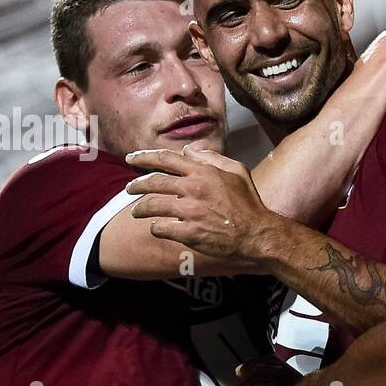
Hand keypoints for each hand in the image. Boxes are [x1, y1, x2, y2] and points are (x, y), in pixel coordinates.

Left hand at [124, 143, 279, 263]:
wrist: (257, 234)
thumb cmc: (249, 203)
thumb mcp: (237, 171)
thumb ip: (212, 158)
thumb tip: (190, 151)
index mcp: (203, 172)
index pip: (165, 159)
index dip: (143, 157)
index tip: (131, 159)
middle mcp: (193, 188)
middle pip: (153, 182)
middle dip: (135, 185)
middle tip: (128, 188)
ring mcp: (189, 211)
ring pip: (152, 206)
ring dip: (140, 208)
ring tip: (136, 212)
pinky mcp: (188, 233)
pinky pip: (161, 228)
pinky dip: (155, 228)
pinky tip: (156, 228)